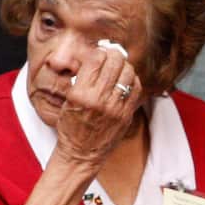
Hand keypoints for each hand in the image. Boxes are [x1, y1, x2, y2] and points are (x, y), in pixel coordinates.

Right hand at [54, 43, 142, 173]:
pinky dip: (133, 80)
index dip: (100, 52)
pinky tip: (127, 80)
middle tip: (113, 54)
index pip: (96, 59)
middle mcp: (99, 100)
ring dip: (125, 66)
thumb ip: (82, 79)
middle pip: (114, 63)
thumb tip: (97, 57)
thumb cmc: (71, 126)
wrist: (81, 153)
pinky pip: (136, 89)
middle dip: (114, 55)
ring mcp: (115, 108)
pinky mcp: (126, 115)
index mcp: (81, 94)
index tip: (100, 52)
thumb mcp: (69, 99)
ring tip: (120, 66)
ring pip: (128, 74)